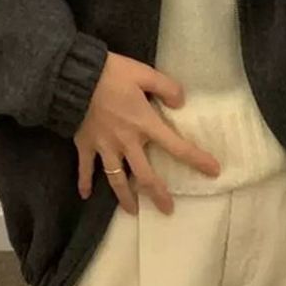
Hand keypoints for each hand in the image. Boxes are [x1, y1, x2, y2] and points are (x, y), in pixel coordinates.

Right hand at [74, 52, 220, 214]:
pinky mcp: (85, 145)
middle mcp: (127, 142)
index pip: (176, 146)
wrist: (72, 78)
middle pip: (145, 176)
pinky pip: (85, 168)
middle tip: (167, 210)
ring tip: (132, 212)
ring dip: (125, 197)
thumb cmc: (110, 74)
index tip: (213, 171)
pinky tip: (85, 196)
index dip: (196, 159)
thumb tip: (180, 103)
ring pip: (116, 179)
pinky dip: (84, 182)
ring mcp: (104, 147)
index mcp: (145, 124)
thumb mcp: (144, 74)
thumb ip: (166, 87)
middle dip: (157, 195)